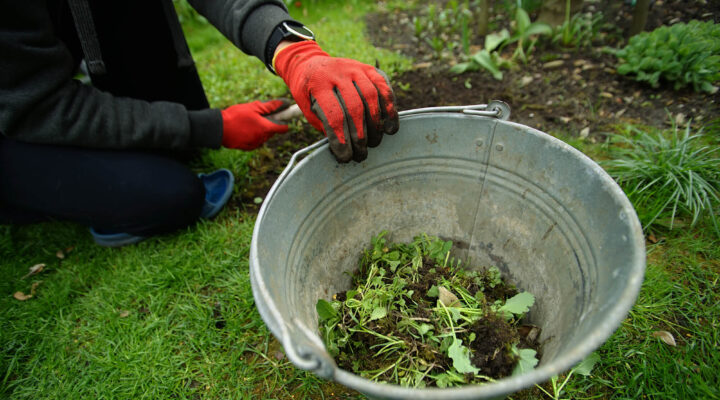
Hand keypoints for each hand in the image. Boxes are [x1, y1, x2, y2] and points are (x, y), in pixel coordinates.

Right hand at [220, 100, 289, 149]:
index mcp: (266, 128)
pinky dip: (253, 135)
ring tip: (248, 122)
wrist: (219, 128)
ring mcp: (255, 144)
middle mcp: (263, 138)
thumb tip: (283, 103)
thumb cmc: (236, 116)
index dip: (284, 121)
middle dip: (268, 123)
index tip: (281, 116)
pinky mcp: (248, 147)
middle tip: (258, 116)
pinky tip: (244, 129)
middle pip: (272, 131)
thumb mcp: (253, 107)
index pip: (283, 128)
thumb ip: (270, 106)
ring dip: (260, 130)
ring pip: (264, 136)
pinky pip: (256, 141)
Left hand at [273, 40, 398, 162]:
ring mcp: (355, 68)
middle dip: (360, 135)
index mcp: (318, 85)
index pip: (333, 115)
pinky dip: (389, 107)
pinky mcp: (368, 68)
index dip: (341, 139)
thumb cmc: (309, 93)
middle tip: (361, 154)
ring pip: (371, 96)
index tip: (345, 157)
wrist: (309, 63)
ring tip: (375, 142)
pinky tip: (389, 125)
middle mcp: (337, 73)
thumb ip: (324, 125)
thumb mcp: (307, 108)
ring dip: (376, 124)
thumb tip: (344, 147)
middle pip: (354, 107)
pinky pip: (383, 86)